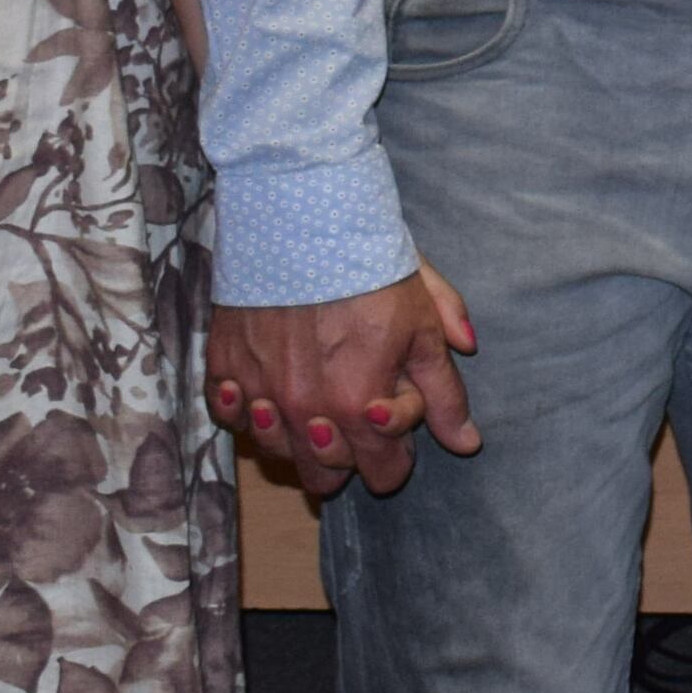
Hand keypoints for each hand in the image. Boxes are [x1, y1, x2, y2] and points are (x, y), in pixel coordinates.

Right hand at [209, 265, 480, 501]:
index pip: (383, 474)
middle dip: (348, 458)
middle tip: (356, 418)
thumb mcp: (424, 328)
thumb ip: (444, 393)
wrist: (306, 215)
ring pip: (276, 453)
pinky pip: (227, 415)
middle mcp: (304, 412)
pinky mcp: (224, 366)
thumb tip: (467, 443)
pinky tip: (264, 389)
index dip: (397, 458)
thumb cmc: (374, 269)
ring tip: (316, 401)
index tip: (395, 427)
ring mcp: (258, 392)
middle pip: (324, 477)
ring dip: (298, 438)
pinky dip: (244, 409)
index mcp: (360, 407)